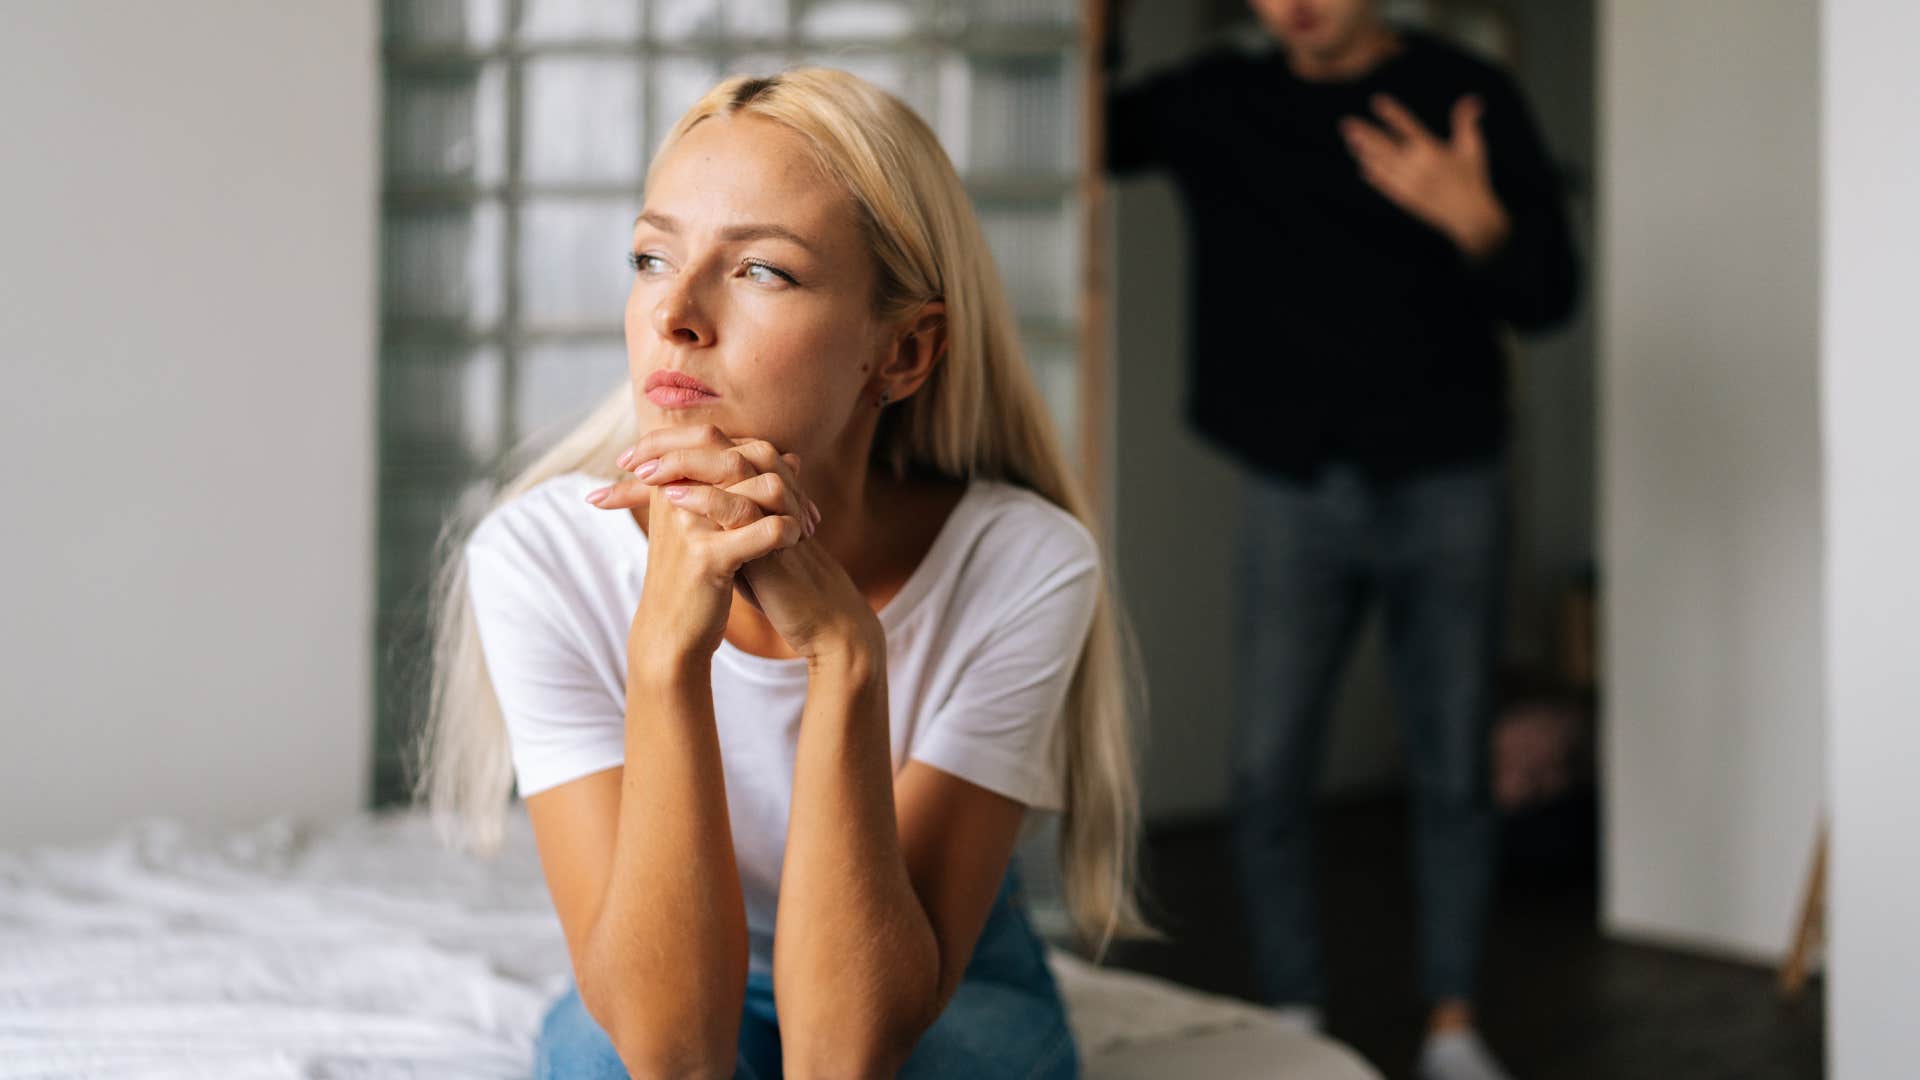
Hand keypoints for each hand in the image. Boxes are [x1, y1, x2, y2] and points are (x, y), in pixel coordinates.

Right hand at [584, 425, 813, 665]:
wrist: (670, 633)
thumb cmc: (696, 577)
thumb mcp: (716, 527)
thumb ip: (747, 490)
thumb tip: (794, 458)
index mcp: (669, 483)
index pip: (714, 438)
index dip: (761, 455)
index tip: (790, 484)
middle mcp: (673, 495)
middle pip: (738, 454)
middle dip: (781, 476)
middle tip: (806, 508)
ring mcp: (688, 524)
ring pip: (760, 486)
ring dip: (792, 503)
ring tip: (805, 528)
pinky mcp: (707, 557)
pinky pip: (766, 529)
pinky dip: (789, 531)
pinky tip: (797, 542)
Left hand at [1340, 93, 1511, 258]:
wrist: (1470, 216)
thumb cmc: (1473, 179)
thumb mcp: (1473, 148)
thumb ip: (1466, 122)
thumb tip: (1472, 98)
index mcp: (1432, 150)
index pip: (1407, 126)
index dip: (1392, 113)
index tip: (1376, 101)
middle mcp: (1416, 166)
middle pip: (1385, 145)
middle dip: (1365, 133)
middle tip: (1346, 123)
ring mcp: (1408, 183)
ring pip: (1381, 164)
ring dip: (1363, 151)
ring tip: (1349, 139)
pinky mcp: (1405, 198)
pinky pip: (1384, 184)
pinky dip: (1373, 175)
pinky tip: (1362, 165)